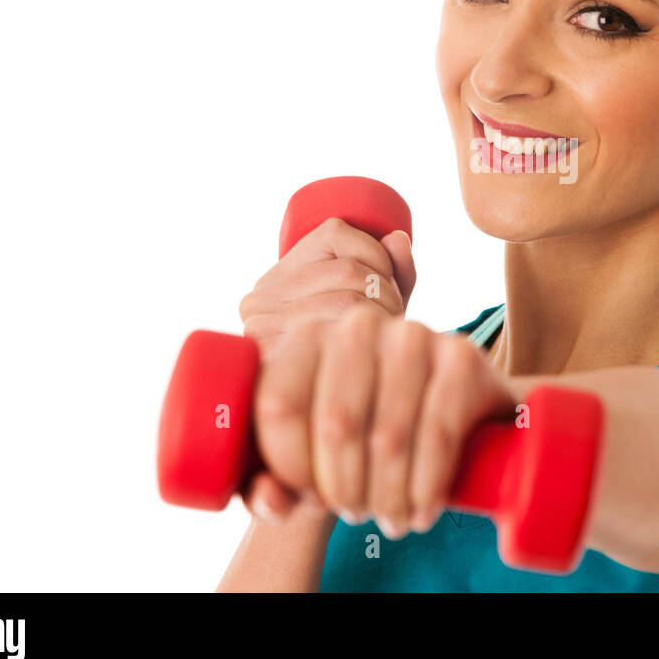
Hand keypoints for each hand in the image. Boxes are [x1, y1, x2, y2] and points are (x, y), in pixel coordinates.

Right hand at [238, 217, 415, 359]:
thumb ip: (391, 272)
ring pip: (347, 299)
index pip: (336, 232)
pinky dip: (368, 339)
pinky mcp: (271, 361)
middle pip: (347, 269)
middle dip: (388, 292)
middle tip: (397, 321)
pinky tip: (370, 353)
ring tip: (387, 339)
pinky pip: (335, 333)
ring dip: (384, 317)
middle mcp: (259, 298)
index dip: (378, 255)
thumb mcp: (373, 310)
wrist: (314, 426)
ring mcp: (260, 329)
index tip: (389, 285)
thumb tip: (399, 239)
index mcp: (280, 274)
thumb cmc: (352, 360)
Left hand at [243, 304, 518, 539]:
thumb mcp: (308, 458)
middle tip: (356, 515)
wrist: (451, 410)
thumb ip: (270, 484)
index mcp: (308, 336)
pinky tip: (423, 509)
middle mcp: (358, 326)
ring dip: (388, 497)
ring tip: (390, 519)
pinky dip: (427, 486)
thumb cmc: (363, 435)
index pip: (279, 404)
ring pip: (389, 436)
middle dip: (344, 490)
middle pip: (336, 424)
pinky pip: (438, 433)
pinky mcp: (461, 356)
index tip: (310, 500)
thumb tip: (270, 500)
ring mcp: (413, 335)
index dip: (291, 468)